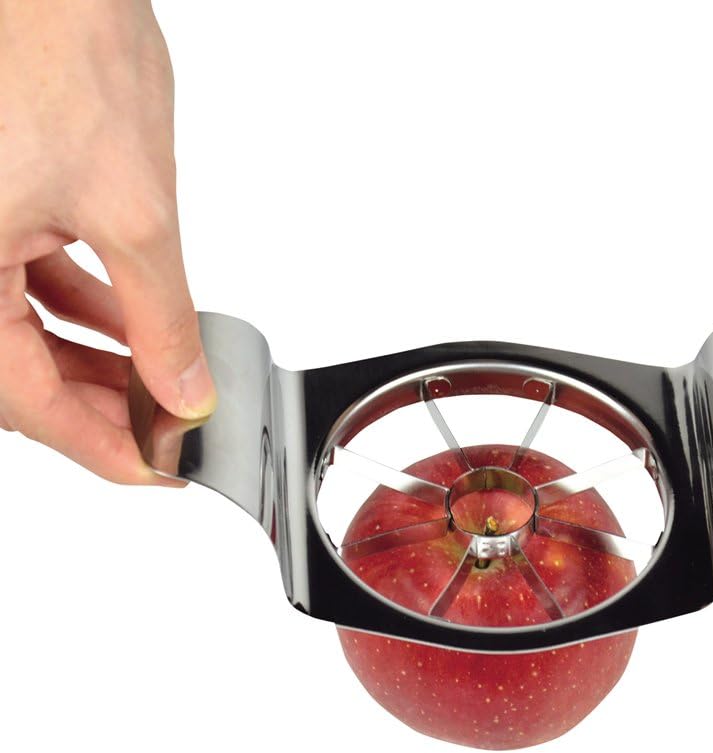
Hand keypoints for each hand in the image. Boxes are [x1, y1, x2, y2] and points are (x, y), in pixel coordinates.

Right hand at [0, 1, 215, 482]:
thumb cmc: (60, 50)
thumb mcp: (134, 209)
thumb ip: (160, 314)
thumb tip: (182, 387)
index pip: (24, 400)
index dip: (98, 444)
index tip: (156, 471)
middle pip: (18, 371)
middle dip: (100, 403)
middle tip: (166, 428)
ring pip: (22, 330)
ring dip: (94, 359)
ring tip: (160, 382)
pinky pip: (24, 279)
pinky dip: (80, 306)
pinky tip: (129, 322)